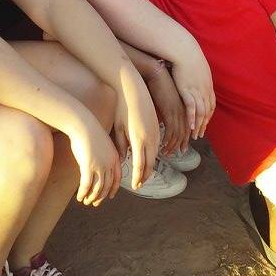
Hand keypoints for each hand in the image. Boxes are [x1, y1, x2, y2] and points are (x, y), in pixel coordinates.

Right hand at [68, 116, 121, 206]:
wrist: (82, 124)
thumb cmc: (89, 132)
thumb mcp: (102, 144)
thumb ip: (104, 156)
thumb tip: (100, 167)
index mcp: (115, 157)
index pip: (117, 178)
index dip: (113, 188)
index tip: (110, 196)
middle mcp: (109, 163)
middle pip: (107, 185)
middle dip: (101, 196)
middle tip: (95, 203)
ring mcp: (99, 165)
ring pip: (97, 188)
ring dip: (91, 197)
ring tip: (86, 201)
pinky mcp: (88, 166)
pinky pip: (86, 186)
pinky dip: (83, 193)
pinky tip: (79, 197)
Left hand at [113, 69, 159, 189]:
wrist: (133, 89)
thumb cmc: (121, 108)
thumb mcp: (118, 127)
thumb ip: (122, 145)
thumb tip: (124, 159)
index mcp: (138, 139)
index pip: (140, 165)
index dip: (138, 177)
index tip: (135, 186)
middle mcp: (150, 137)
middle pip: (150, 162)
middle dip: (145, 174)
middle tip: (140, 183)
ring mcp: (155, 131)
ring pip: (155, 154)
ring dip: (150, 164)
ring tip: (143, 173)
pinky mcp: (157, 124)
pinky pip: (157, 144)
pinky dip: (153, 153)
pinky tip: (147, 156)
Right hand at [147, 66, 189, 153]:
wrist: (156, 73)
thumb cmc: (159, 83)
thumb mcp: (166, 98)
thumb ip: (166, 110)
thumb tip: (162, 121)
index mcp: (184, 106)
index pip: (188, 126)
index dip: (185, 139)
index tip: (182, 148)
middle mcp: (183, 110)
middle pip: (185, 132)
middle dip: (181, 144)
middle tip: (176, 153)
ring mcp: (178, 111)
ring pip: (179, 134)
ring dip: (173, 145)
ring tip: (167, 152)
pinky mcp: (170, 111)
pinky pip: (171, 130)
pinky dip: (168, 140)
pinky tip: (163, 145)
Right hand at [171, 41, 215, 138]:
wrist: (184, 50)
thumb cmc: (188, 56)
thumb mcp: (197, 67)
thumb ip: (198, 76)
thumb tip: (195, 79)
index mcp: (207, 85)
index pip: (211, 105)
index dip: (208, 116)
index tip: (205, 124)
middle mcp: (205, 90)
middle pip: (207, 111)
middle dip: (204, 124)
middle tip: (200, 135)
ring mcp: (196, 90)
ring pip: (201, 112)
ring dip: (199, 125)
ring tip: (194, 135)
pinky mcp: (187, 90)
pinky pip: (191, 107)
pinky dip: (192, 118)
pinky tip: (190, 126)